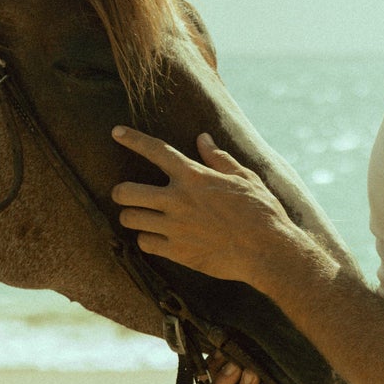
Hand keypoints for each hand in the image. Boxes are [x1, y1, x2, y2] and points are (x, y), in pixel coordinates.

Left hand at [110, 126, 305, 291]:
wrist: (267, 250)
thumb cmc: (260, 210)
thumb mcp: (244, 177)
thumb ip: (218, 158)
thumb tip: (202, 138)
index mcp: (194, 177)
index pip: (155, 150)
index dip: (133, 139)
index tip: (116, 132)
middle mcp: (178, 200)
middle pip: (126, 191)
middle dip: (120, 191)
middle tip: (126, 193)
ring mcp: (174, 227)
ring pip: (129, 218)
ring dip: (132, 216)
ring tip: (141, 216)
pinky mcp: (177, 252)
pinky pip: (144, 243)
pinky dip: (147, 240)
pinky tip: (156, 238)